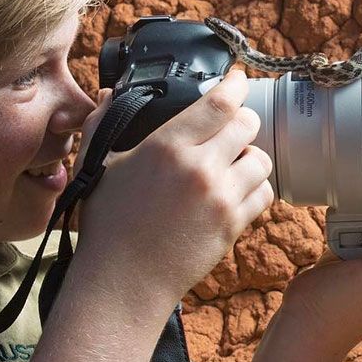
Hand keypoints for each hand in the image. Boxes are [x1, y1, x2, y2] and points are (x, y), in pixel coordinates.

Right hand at [71, 69, 273, 309]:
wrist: (123, 282)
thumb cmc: (107, 225)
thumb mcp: (97, 167)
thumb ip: (103, 124)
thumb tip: (112, 93)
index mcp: (166, 146)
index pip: (219, 103)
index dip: (236, 85)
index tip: (239, 79)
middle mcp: (199, 167)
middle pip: (249, 124)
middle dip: (244, 120)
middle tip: (234, 126)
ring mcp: (221, 198)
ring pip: (262, 159)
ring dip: (251, 157)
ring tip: (232, 164)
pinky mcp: (233, 225)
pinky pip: (264, 194)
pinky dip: (255, 188)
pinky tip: (236, 191)